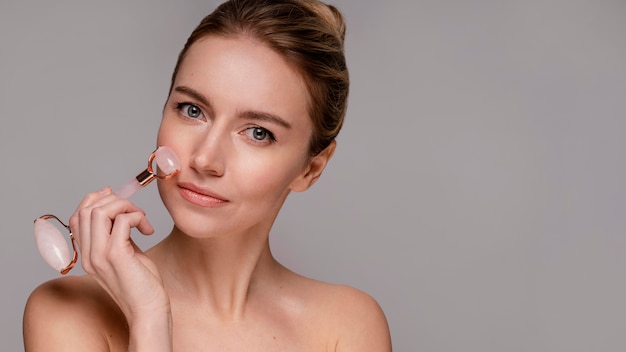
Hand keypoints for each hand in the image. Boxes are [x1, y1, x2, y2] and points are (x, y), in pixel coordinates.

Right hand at [68, 187, 170, 323]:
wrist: (148, 308)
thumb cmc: (142, 283)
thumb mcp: (125, 253)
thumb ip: (117, 235)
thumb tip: (121, 212)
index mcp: (87, 254)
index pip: (76, 217)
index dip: (93, 200)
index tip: (113, 194)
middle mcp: (88, 254)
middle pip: (86, 210)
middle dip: (112, 200)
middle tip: (134, 210)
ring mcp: (99, 255)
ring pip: (100, 211)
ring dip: (125, 206)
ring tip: (141, 219)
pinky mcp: (116, 255)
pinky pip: (122, 220)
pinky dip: (137, 217)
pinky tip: (147, 230)